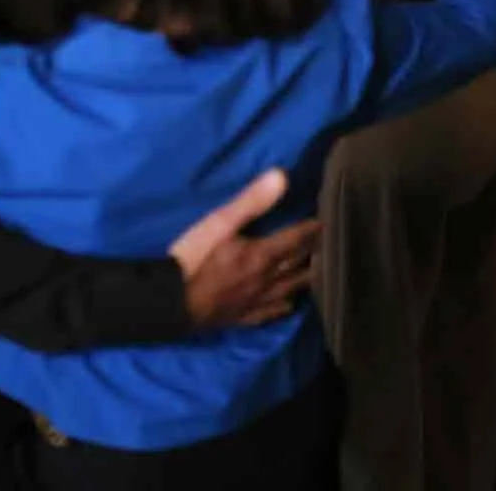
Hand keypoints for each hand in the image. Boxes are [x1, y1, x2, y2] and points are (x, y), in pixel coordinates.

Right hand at [169, 168, 320, 328]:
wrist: (170, 303)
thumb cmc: (193, 259)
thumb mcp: (219, 223)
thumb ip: (251, 202)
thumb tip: (281, 177)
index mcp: (262, 255)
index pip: (296, 240)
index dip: (311, 230)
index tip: (324, 223)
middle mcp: (266, 280)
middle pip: (298, 265)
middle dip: (314, 253)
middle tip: (325, 245)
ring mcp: (256, 302)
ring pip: (290, 290)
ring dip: (305, 279)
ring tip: (315, 271)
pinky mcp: (243, 318)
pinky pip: (272, 312)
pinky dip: (284, 305)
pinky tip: (287, 304)